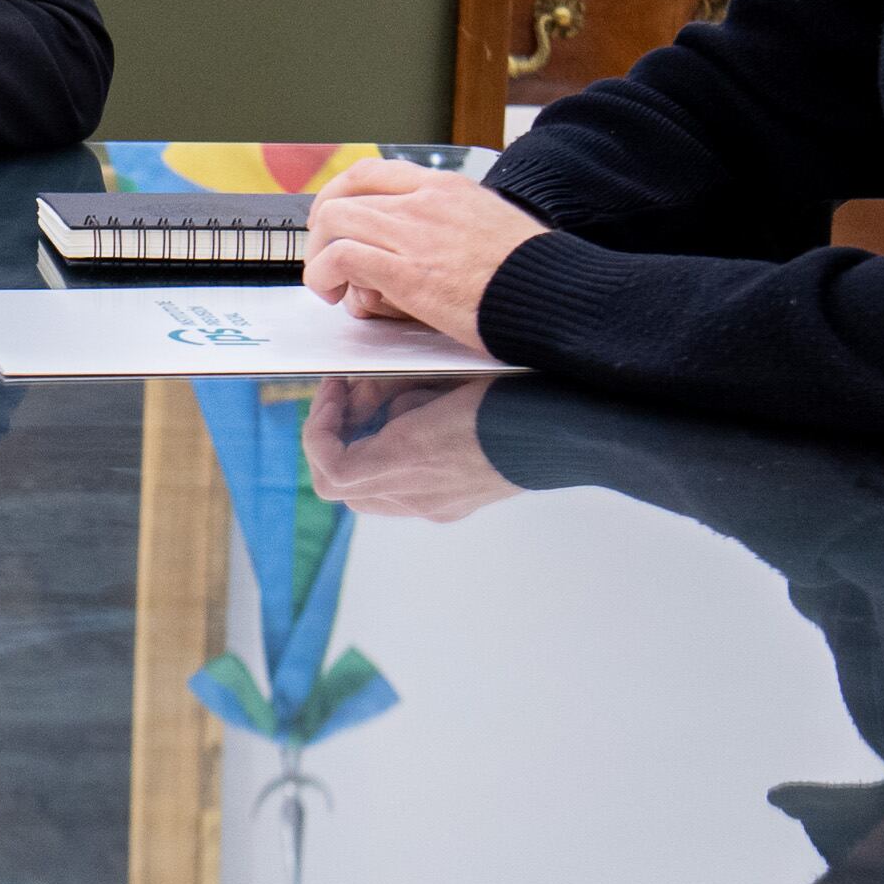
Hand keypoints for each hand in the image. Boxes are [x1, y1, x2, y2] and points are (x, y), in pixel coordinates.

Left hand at [300, 160, 544, 354]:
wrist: (558, 295)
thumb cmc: (534, 274)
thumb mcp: (494, 226)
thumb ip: (455, 225)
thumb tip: (431, 247)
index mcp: (448, 188)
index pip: (372, 172)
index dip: (340, 195)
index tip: (334, 220)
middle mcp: (425, 202)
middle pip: (344, 195)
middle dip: (322, 228)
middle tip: (324, 255)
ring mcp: (414, 234)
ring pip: (335, 222)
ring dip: (320, 254)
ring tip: (329, 283)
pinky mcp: (407, 272)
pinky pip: (341, 258)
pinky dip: (326, 274)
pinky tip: (338, 295)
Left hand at [305, 378, 520, 522]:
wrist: (565, 429)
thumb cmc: (505, 392)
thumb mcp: (437, 377)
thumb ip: (390, 391)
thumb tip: (363, 397)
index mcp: (409, 459)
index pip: (331, 468)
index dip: (318, 428)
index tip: (335, 388)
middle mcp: (418, 496)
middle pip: (343, 484)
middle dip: (335, 437)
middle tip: (350, 395)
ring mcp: (436, 506)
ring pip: (369, 490)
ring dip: (362, 448)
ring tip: (388, 403)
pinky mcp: (454, 505)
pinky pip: (402, 490)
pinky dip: (393, 458)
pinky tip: (416, 423)